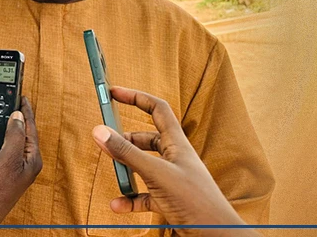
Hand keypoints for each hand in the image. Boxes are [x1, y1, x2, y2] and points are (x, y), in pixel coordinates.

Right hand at [0, 97, 42, 236]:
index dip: (25, 110)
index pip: (30, 127)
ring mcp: (6, 163)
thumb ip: (14, 136)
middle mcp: (21, 160)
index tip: (20, 94)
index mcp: (31, 159)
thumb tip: (18, 116)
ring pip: (2, 134)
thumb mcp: (6, 160)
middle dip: (5, 113)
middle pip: (15, 128)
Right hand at [91, 86, 257, 236]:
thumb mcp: (156, 173)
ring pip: (144, 167)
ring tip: (114, 175)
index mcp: (177, 144)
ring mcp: (172, 179)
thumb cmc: (195, 201)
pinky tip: (118, 205)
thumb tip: (100, 132)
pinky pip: (145, 195)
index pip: (156, 109)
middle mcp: (174, 158)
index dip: (136, 98)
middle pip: (146, 139)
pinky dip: (130, 199)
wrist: (215, 234)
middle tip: (108, 143)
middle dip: (125, 140)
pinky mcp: (169, 200)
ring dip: (127, 171)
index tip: (114, 93)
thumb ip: (127, 154)